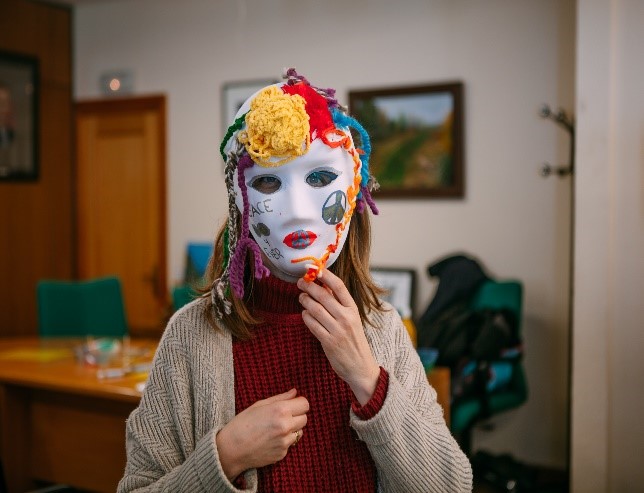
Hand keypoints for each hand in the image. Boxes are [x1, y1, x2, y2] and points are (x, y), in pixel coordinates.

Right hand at [215, 389, 308, 480]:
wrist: (231, 449)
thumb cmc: (242, 423)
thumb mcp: (259, 405)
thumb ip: (280, 398)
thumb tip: (295, 392)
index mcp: (280, 410)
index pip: (305, 404)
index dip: (299, 403)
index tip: (293, 404)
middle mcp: (286, 426)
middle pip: (305, 418)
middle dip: (297, 416)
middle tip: (282, 416)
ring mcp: (285, 441)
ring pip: (300, 432)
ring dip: (292, 429)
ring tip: (274, 429)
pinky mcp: (282, 454)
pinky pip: (290, 444)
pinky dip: (284, 441)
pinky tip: (270, 440)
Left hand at [297, 269, 379, 405]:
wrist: (361, 367)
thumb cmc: (355, 341)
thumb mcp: (352, 319)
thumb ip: (340, 303)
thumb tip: (324, 284)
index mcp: (353, 310)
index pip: (339, 286)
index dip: (326, 275)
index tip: (315, 268)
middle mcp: (346, 318)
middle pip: (324, 295)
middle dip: (309, 286)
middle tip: (301, 282)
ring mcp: (337, 330)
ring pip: (315, 309)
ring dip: (305, 301)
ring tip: (301, 297)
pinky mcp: (328, 342)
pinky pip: (312, 325)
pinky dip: (306, 317)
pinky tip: (305, 314)